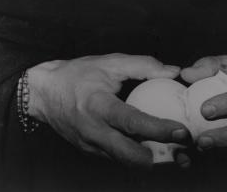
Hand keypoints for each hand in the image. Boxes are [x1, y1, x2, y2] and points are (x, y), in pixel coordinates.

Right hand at [27, 53, 190, 167]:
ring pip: (124, 162)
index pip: (132, 121)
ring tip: (174, 155)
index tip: (181, 132)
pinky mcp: (89, 151)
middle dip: (159, 159)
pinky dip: (135, 156)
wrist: (43, 94)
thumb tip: (172, 71)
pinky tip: (150, 148)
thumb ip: (143, 65)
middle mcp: (93, 130)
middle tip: (183, 152)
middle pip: (129, 155)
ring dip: (151, 161)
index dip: (158, 129)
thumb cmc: (76, 75)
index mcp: (98, 105)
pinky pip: (117, 158)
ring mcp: (90, 145)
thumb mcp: (109, 63)